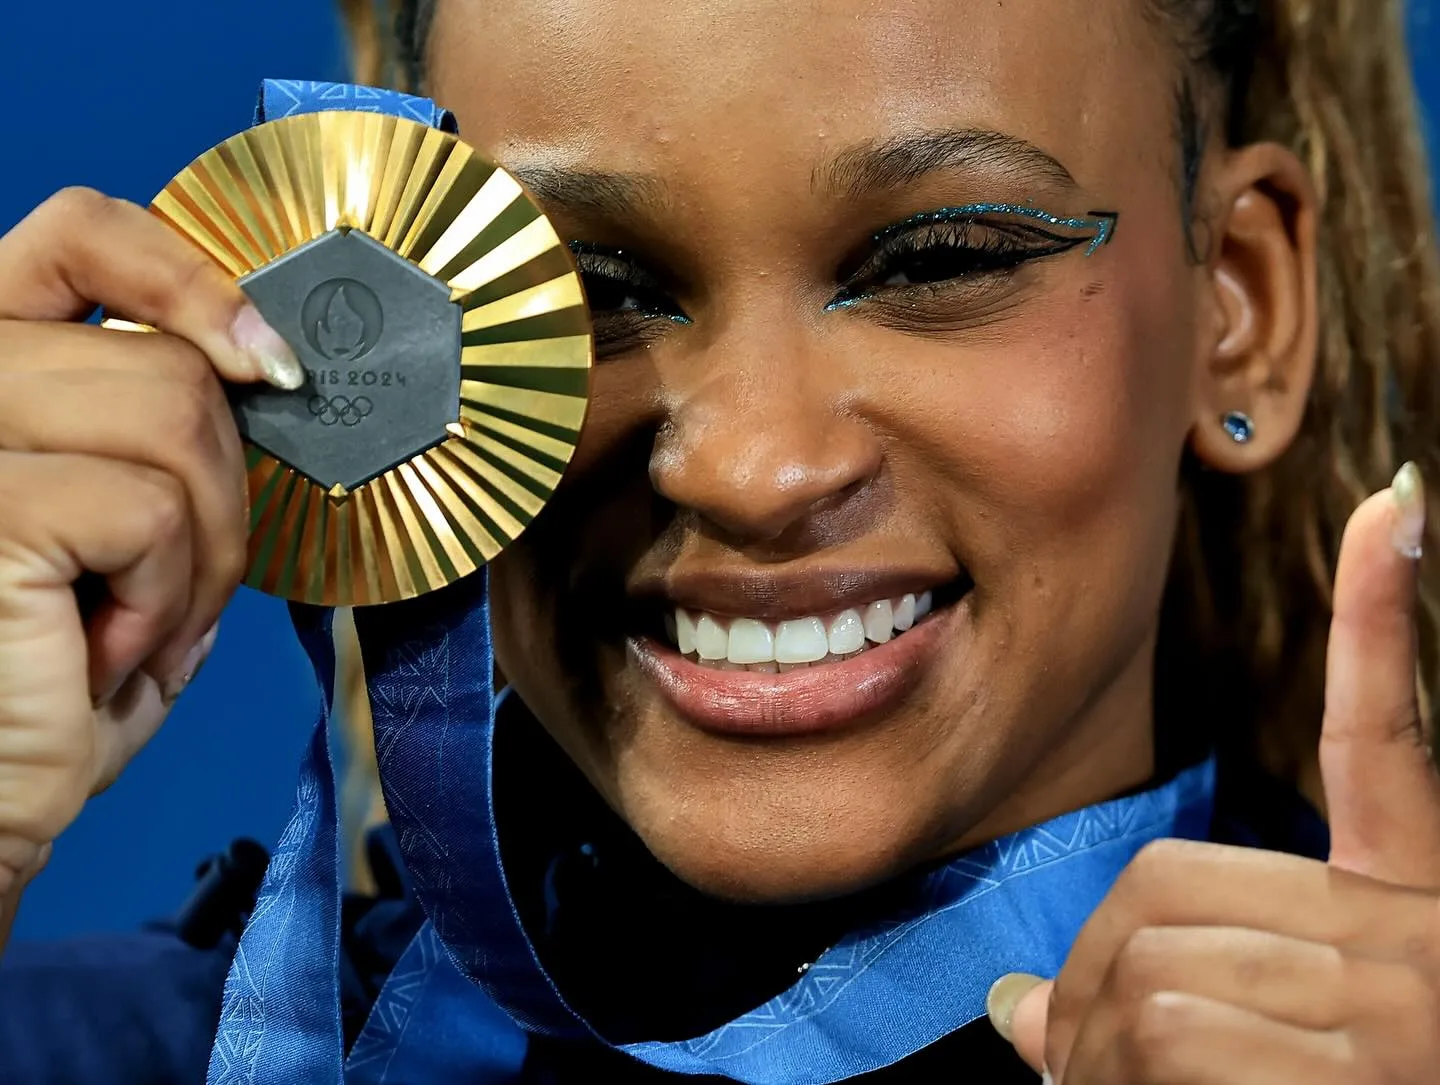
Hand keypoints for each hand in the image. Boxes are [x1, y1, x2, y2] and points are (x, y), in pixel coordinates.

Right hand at [0, 188, 304, 902]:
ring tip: (139, 625)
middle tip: (182, 589)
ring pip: (171, 415)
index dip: (187, 275)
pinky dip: (165, 594)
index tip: (264, 362)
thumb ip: (152, 434)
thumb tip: (264, 369)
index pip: (79, 234)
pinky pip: (148, 505)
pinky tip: (101, 654)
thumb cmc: (45, 687)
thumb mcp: (116, 535)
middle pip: (165, 357)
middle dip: (222, 487)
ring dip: (202, 549)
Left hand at [988, 465, 1439, 1082]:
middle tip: (1082, 1041)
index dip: (1387, 615)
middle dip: (1095, 976)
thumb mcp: (1280, 1033)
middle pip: (1168, 895)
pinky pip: (1175, 1047)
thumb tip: (1010, 1007)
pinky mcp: (1361, 1078)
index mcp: (1413, 903)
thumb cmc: (1350, 1076)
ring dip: (1094, 1055)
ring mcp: (1393, 1018)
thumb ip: (1157, 998)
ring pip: (1153, 988)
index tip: (1399, 502)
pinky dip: (1109, 1083)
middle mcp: (1410, 945)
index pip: (1382, 739)